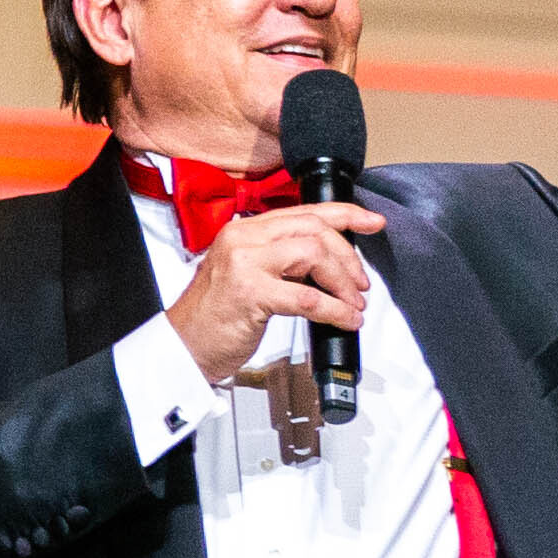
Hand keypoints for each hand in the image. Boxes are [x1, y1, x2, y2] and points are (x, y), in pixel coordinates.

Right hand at [165, 202, 378, 386]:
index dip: (345, 214)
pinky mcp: (251, 294)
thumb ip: (279, 259)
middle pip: (314, 230)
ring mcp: (245, 264)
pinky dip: (335, 310)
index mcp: (244, 230)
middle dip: (348, 256)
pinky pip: (308, 298)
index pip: (304, 212)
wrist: (185, 345)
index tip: (372, 222)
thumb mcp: (246, 274)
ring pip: (314, 255)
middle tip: (359, 283)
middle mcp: (243, 239)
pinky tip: (344, 320)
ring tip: (352, 303)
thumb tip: (330, 263)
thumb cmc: (215, 315)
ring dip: (343, 281)